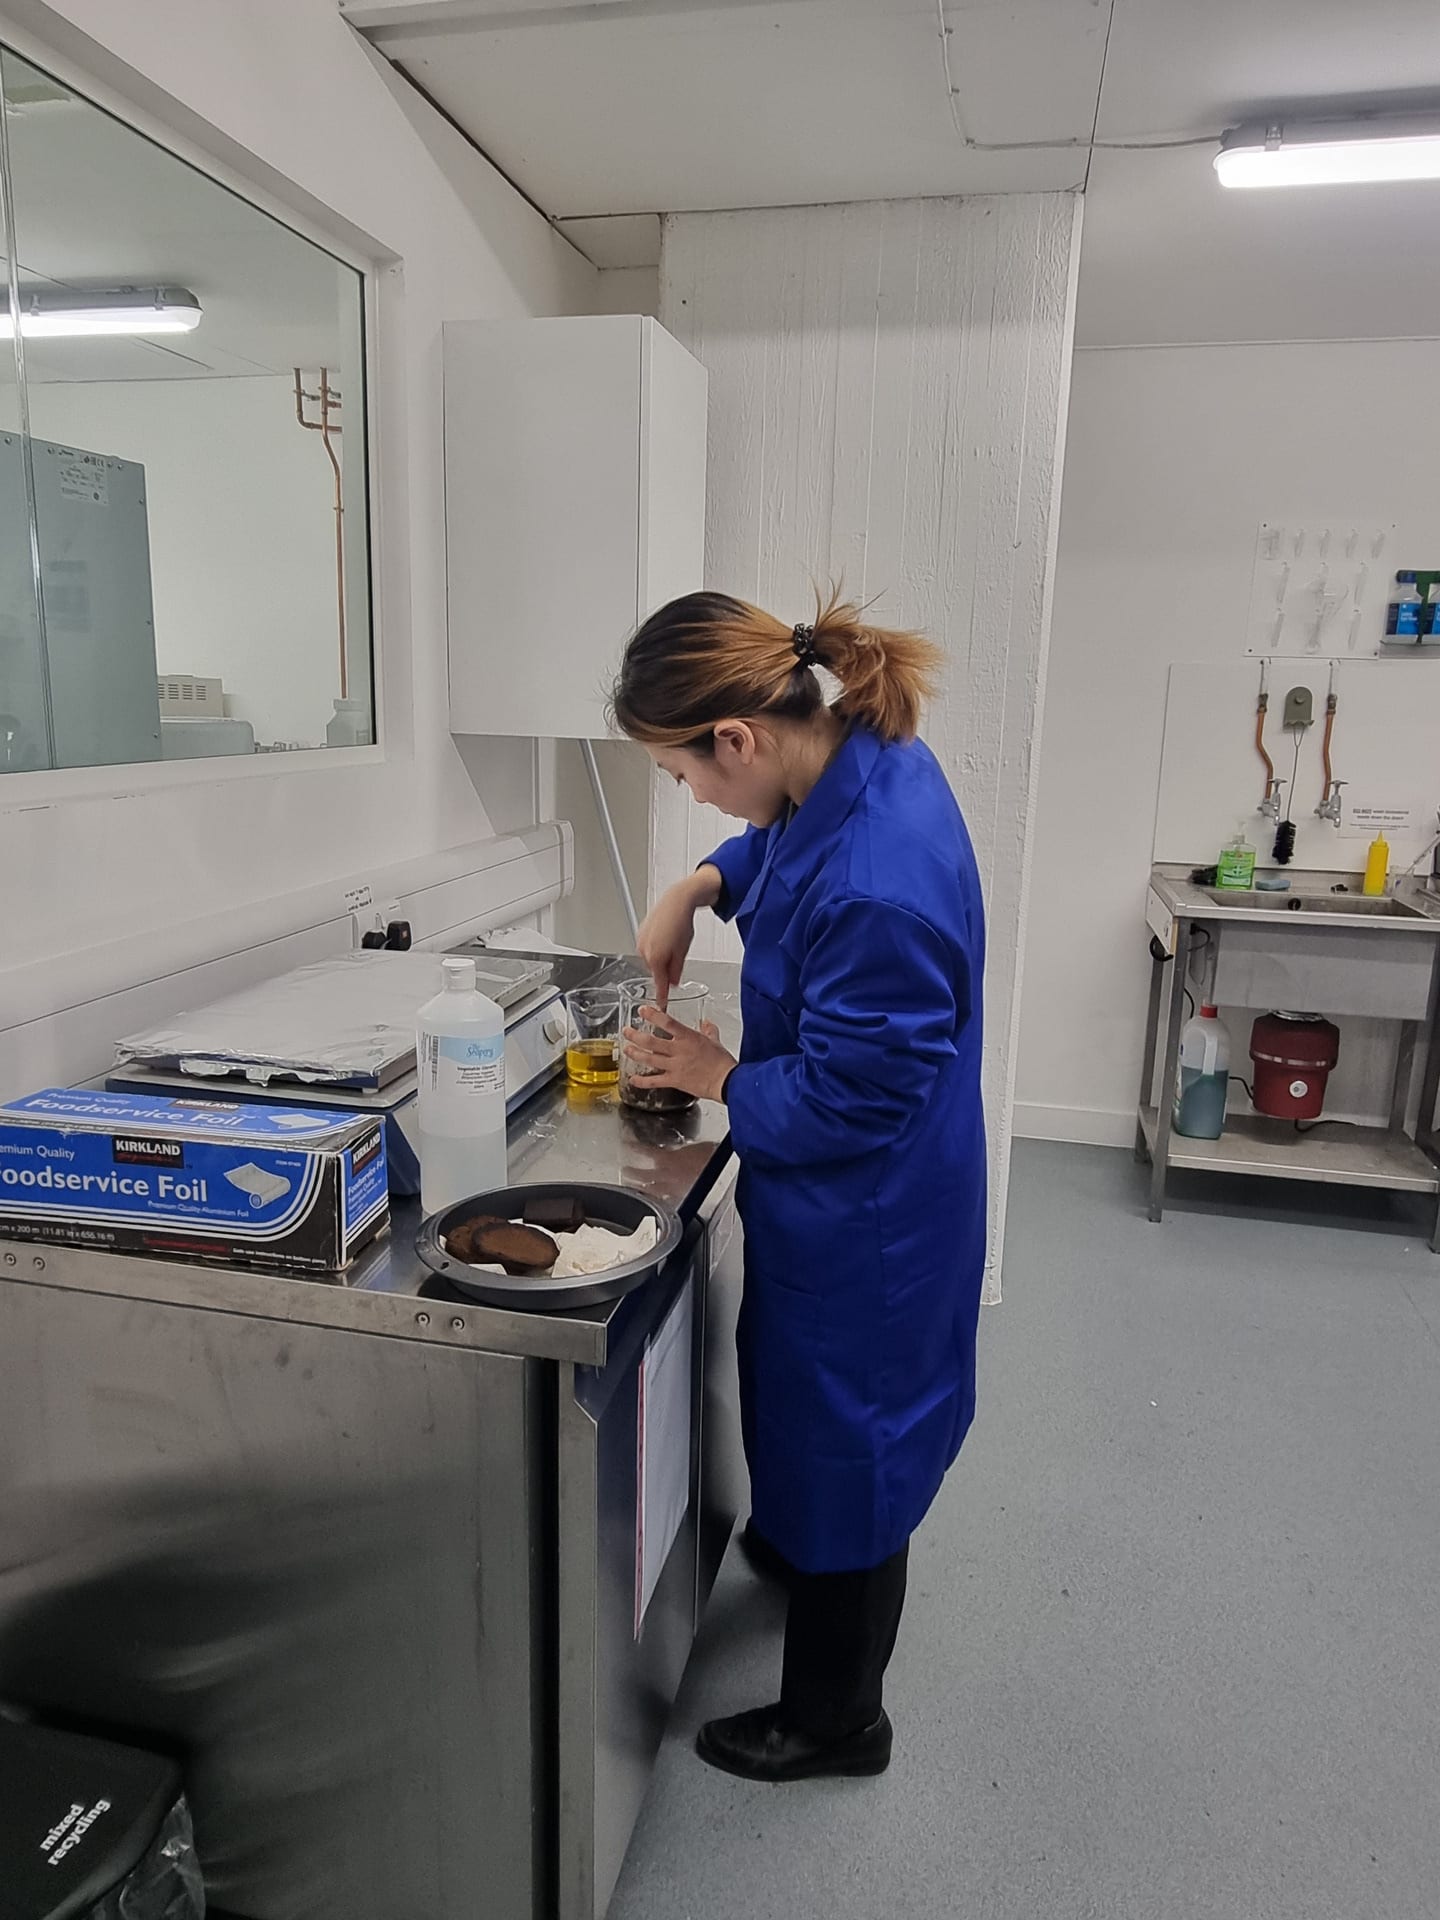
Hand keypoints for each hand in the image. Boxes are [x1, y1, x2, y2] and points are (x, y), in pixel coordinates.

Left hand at [624, 1011, 736, 1103]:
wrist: (726, 1081)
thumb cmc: (723, 1063)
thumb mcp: (716, 1041)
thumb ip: (709, 1031)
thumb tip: (706, 1023)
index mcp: (688, 1038)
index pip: (667, 1022)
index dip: (653, 1015)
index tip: (643, 1010)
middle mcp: (678, 1051)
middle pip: (651, 1042)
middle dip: (635, 1036)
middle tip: (627, 1031)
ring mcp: (675, 1066)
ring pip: (649, 1059)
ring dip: (635, 1054)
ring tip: (627, 1049)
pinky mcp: (674, 1081)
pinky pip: (654, 1081)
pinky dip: (641, 1081)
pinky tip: (632, 1079)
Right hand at [635, 868, 719, 1008]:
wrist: (676, 901)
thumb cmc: (681, 922)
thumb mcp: (683, 951)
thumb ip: (676, 970)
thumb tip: (673, 982)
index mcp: (656, 958)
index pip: (658, 984)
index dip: (661, 996)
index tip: (662, 1003)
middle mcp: (645, 951)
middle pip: (655, 970)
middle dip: (665, 969)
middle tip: (677, 957)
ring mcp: (641, 942)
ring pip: (651, 959)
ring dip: (661, 956)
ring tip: (673, 942)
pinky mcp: (640, 934)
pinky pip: (647, 948)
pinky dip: (656, 947)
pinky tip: (666, 937)